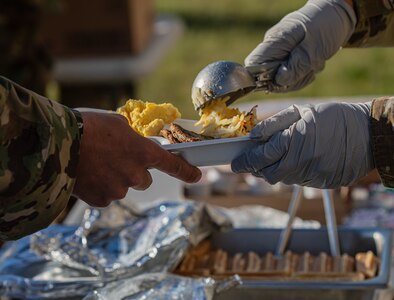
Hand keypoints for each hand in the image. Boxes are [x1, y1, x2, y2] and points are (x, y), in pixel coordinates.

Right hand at [73, 112, 200, 206]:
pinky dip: (101, 187)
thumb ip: (133, 138)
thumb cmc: (89, 127)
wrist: (58, 143)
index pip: (172, 165)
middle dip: (134, 172)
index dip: (186, 171)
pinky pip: (107, 195)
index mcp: (143, 153)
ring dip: (116, 179)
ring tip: (97, 164)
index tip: (196, 176)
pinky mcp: (101, 200)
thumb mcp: (118, 124)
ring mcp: (118, 190)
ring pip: (124, 187)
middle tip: (116, 160)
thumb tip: (135, 144)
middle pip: (144, 180)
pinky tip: (88, 175)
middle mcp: (135, 175)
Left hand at [231, 102, 373, 187]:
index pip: (260, 157)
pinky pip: (299, 182)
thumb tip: (254, 136)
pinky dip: (292, 173)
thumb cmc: (333, 117)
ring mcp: (312, 175)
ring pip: (282, 179)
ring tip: (278, 158)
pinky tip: (299, 161)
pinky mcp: (322, 183)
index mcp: (293, 141)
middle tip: (252, 162)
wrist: (368, 133)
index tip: (235, 163)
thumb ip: (275, 125)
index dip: (244, 162)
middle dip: (256, 169)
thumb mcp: (301, 112)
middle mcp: (300, 162)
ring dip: (274, 170)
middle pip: (268, 174)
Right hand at [245, 0, 355, 92]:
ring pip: (277, 80)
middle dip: (286, 81)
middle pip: (265, 77)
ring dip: (296, 79)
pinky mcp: (286, 60)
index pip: (253, 65)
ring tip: (313, 66)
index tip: (283, 79)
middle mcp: (272, 48)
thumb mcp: (316, 47)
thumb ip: (297, 65)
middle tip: (307, 71)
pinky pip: (287, 77)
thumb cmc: (326, 26)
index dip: (263, 78)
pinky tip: (312, 67)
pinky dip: (301, 77)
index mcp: (275, 41)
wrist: (336, 15)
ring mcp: (278, 54)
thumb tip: (278, 81)